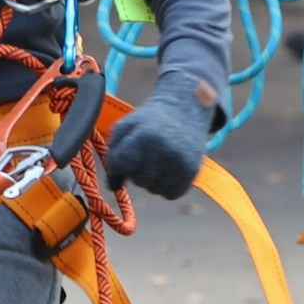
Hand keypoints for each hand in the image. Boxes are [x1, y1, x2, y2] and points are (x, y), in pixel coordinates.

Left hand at [104, 71, 215, 200]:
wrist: (185, 108)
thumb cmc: (149, 121)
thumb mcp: (126, 126)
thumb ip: (113, 154)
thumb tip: (112, 186)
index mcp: (142, 137)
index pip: (120, 165)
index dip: (116, 169)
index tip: (120, 166)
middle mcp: (162, 150)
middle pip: (138, 179)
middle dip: (136, 171)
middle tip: (144, 156)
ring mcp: (179, 161)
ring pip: (154, 189)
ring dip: (151, 180)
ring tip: (157, 161)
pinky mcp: (192, 170)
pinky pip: (171, 194)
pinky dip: (166, 187)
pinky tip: (167, 171)